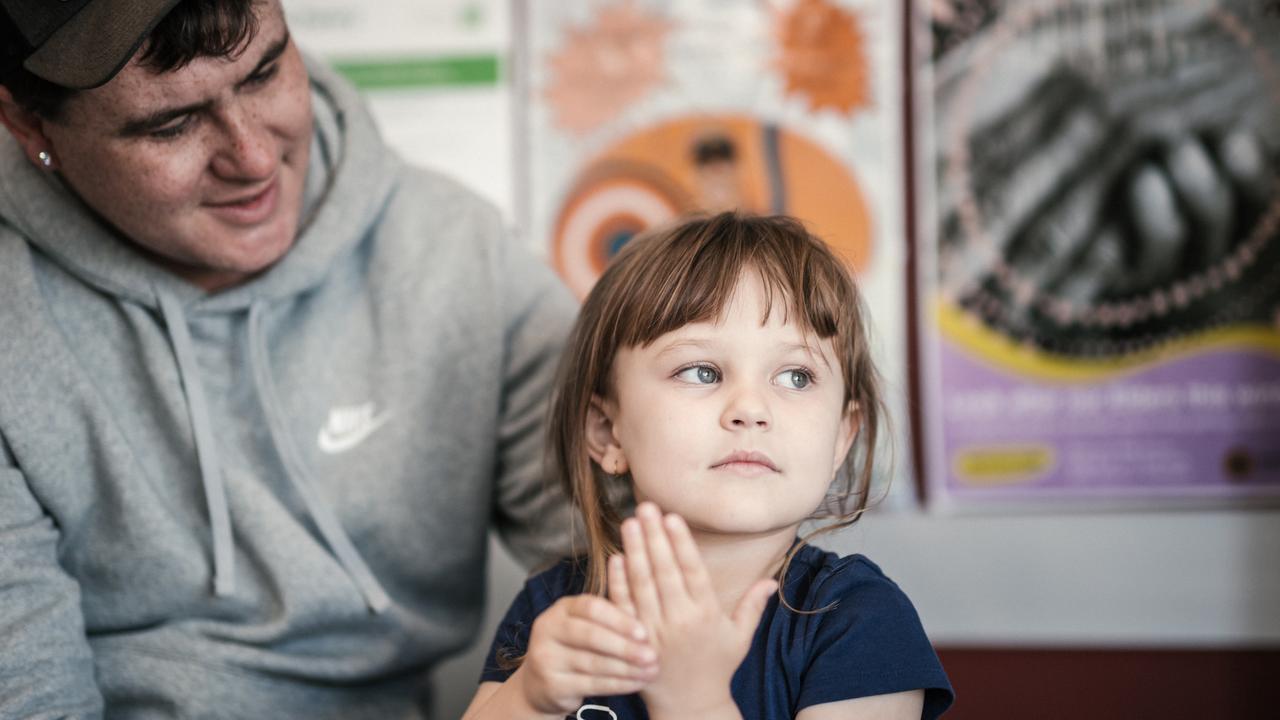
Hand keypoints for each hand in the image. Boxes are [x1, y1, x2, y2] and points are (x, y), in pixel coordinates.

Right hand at [514, 593, 657, 715]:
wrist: (542, 682)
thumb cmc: (577, 646)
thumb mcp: (587, 625)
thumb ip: (611, 617)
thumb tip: (650, 608)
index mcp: (562, 608)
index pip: (591, 607)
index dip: (619, 619)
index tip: (644, 632)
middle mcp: (548, 629)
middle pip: (590, 635)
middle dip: (624, 646)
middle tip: (652, 655)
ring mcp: (546, 657)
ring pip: (592, 663)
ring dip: (626, 668)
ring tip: (650, 671)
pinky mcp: (551, 684)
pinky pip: (590, 685)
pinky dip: (618, 684)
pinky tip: (636, 683)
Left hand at [610, 502, 776, 717]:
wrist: (690, 706)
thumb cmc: (717, 667)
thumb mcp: (740, 637)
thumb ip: (753, 606)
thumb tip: (772, 580)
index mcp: (706, 615)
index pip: (692, 572)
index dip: (681, 543)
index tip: (672, 517)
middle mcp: (679, 620)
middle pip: (664, 572)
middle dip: (654, 537)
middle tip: (645, 506)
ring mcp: (653, 630)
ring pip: (641, 585)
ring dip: (634, 551)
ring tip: (630, 522)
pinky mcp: (633, 640)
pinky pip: (623, 607)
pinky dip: (617, 582)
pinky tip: (615, 557)